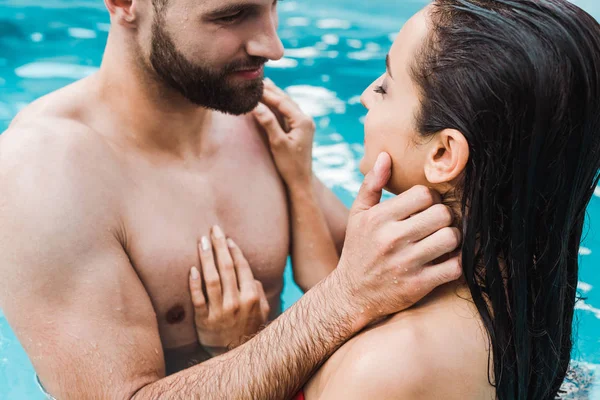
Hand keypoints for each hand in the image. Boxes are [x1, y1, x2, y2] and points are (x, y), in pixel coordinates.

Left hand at [189, 226, 269, 356]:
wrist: (234, 356)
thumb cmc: (248, 329)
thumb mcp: (261, 312)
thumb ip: (257, 292)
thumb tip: (250, 277)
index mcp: (251, 297)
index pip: (242, 267)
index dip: (234, 251)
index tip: (227, 238)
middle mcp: (236, 302)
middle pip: (227, 268)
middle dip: (220, 246)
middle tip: (213, 229)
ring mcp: (219, 311)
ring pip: (211, 279)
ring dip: (207, 258)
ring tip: (202, 241)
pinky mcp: (203, 320)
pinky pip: (197, 299)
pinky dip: (194, 283)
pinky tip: (191, 269)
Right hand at [252, 79, 315, 189]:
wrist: (300, 181)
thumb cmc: (290, 165)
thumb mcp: (278, 143)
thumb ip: (268, 123)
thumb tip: (256, 106)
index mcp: (303, 121)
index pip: (283, 102)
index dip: (268, 94)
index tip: (254, 86)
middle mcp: (306, 120)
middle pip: (286, 100)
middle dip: (272, 90)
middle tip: (258, 80)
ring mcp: (304, 124)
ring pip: (288, 105)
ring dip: (276, 95)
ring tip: (264, 85)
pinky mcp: (300, 130)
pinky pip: (288, 113)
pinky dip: (278, 105)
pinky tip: (271, 101)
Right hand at [332, 152, 461, 326]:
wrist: (352, 294)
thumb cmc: (358, 249)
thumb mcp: (358, 215)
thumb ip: (372, 184)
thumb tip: (386, 156)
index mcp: (378, 218)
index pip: (423, 194)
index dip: (429, 199)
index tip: (425, 208)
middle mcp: (392, 239)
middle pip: (442, 214)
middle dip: (443, 217)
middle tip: (437, 224)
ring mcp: (406, 264)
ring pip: (451, 238)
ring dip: (452, 239)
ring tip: (442, 241)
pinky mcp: (418, 285)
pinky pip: (454, 267)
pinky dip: (455, 263)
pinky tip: (445, 261)